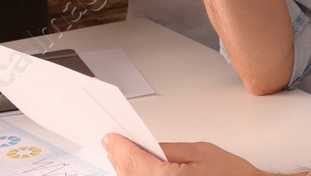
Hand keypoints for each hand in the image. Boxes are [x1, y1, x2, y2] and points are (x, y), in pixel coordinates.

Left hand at [103, 134, 261, 174]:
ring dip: (126, 171)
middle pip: (126, 175)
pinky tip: (139, 172)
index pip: (130, 160)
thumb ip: (168, 149)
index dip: (118, 146)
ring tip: (124, 158)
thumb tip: (146, 146)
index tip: (111, 138)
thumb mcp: (199, 151)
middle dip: (119, 159)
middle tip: (113, 144)